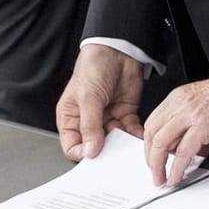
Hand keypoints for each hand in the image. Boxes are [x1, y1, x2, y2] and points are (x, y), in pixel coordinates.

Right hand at [57, 43, 144, 160]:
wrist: (118, 49)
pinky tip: (137, 136)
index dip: (82, 154)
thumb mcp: (88, 97)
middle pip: (94, 147)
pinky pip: (129, 131)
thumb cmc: (94, 66)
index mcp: (71, 118)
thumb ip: (90, 126)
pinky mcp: (124, 113)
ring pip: (114, 141)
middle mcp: (88, 120)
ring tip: (128, 148)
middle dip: (105, 153)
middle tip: (114, 158)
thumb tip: (90, 151)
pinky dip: (134, 135)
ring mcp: (107, 117)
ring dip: (122, 145)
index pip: (73, 146)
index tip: (95, 157)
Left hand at [142, 76, 208, 185]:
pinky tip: (176, 177)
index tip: (152, 155)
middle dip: (150, 157)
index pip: (153, 123)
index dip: (149, 143)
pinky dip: (177, 168)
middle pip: (152, 134)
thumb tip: (182, 147)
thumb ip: (186, 122)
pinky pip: (183, 152)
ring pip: (161, 144)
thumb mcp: (199, 103)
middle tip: (154, 171)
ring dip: (158, 165)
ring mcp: (189, 115)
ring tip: (161, 179)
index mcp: (177, 98)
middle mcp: (179, 105)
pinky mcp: (202, 127)